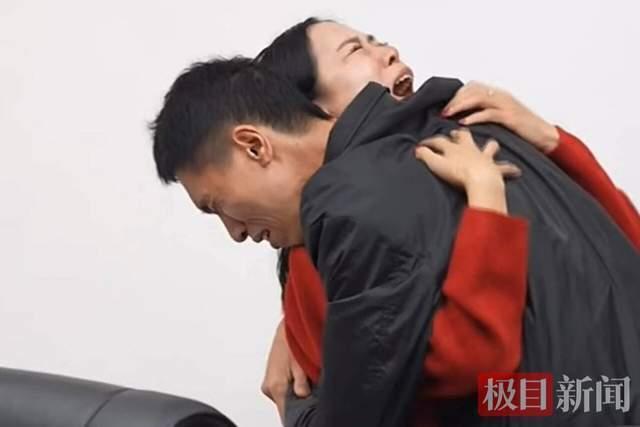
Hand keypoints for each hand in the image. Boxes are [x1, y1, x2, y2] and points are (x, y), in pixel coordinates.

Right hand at [261, 318, 310, 423]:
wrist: (288, 325)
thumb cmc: (293, 339)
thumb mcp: (302, 363)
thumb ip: (302, 385)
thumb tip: (304, 398)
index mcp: (276, 386)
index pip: (286, 413)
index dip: (299, 414)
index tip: (309, 411)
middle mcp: (269, 387)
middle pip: (286, 406)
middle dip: (300, 402)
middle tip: (312, 390)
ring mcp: (269, 383)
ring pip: (285, 397)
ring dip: (296, 394)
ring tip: (308, 378)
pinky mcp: (271, 378)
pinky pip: (283, 389)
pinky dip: (292, 386)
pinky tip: (301, 374)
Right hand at [415, 129, 520, 213]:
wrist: (481, 180)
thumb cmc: (459, 173)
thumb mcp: (436, 164)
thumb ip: (425, 156)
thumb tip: (416, 150)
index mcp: (454, 148)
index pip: (439, 141)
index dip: (429, 142)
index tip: (423, 144)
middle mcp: (470, 149)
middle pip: (464, 136)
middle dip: (458, 134)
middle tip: (456, 133)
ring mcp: (484, 157)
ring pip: (488, 146)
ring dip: (488, 145)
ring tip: (491, 144)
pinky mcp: (495, 168)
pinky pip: (504, 167)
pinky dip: (509, 168)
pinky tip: (515, 170)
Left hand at [442, 81, 559, 153]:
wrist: (544, 135)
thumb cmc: (522, 129)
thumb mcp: (502, 117)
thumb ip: (486, 113)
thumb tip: (465, 117)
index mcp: (498, 95)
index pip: (472, 87)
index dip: (457, 95)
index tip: (446, 106)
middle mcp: (501, 96)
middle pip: (472, 90)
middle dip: (455, 100)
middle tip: (443, 111)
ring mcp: (506, 105)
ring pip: (478, 98)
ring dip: (460, 105)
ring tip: (448, 114)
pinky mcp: (510, 117)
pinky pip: (488, 113)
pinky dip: (474, 116)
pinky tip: (463, 123)